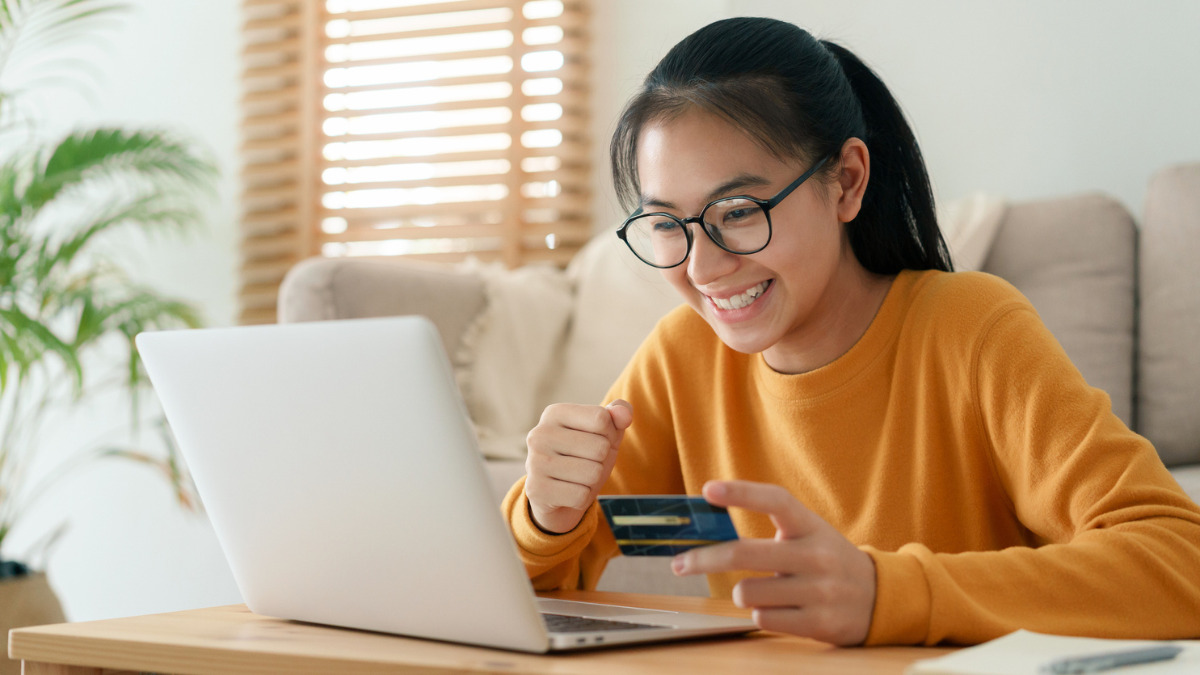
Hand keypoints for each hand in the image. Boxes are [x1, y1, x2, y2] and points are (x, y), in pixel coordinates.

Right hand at [524, 400, 632, 533]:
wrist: (559, 495)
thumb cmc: (585, 456)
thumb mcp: (605, 433)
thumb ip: (619, 415)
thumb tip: (625, 415)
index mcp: (554, 413)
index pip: (601, 418)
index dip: (608, 434)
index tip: (593, 440)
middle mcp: (539, 434)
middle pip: (599, 448)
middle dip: (601, 460)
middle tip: (584, 462)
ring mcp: (534, 462)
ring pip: (593, 474)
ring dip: (592, 480)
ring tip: (576, 478)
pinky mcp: (536, 490)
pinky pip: (581, 496)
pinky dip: (582, 498)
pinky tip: (568, 492)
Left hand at [671, 480, 876, 645]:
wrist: (880, 598)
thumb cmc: (828, 561)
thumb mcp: (808, 535)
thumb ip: (771, 530)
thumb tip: (712, 529)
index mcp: (811, 526)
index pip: (775, 500)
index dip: (740, 492)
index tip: (707, 489)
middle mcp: (816, 555)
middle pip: (743, 554)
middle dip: (702, 559)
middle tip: (680, 564)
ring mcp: (820, 590)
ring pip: (747, 592)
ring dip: (742, 593)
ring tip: (761, 591)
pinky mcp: (819, 622)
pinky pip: (763, 619)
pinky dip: (762, 614)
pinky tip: (780, 609)